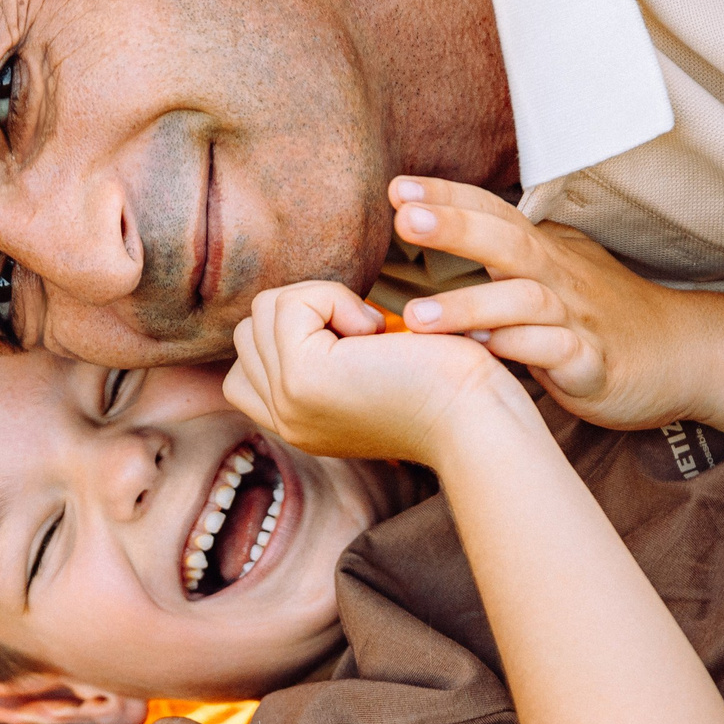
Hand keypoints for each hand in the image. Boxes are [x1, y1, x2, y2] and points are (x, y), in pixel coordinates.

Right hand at [224, 278, 513, 467]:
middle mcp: (282, 420)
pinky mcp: (302, 378)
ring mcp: (286, 402)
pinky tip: (377, 334)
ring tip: (374, 338)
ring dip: (324, 302)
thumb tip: (299, 308)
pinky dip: (335, 300)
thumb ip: (324, 355)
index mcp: (296, 423)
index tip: (355, 344)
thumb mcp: (368, 374)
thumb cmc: (446, 385)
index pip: (246, 364)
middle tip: (370, 340)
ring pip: (268, 309)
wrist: (477, 419)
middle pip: (252, 328)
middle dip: (307, 311)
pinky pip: (292, 303)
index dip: (292, 333)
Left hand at [390, 176, 700, 430]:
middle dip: (455, 227)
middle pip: (508, 241)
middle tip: (404, 219)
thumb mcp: (555, 271)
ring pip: (525, 302)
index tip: (397, 188)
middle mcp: (560, 278)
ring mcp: (579, 320)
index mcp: (544, 253)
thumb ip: (505, 252)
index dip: (449, 197)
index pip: (494, 213)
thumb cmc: (603, 313)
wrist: (682, 353)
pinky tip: (484, 354)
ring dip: (471, 306)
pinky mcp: (595, 365)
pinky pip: (559, 353)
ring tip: (415, 319)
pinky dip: (523, 350)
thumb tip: (441, 224)